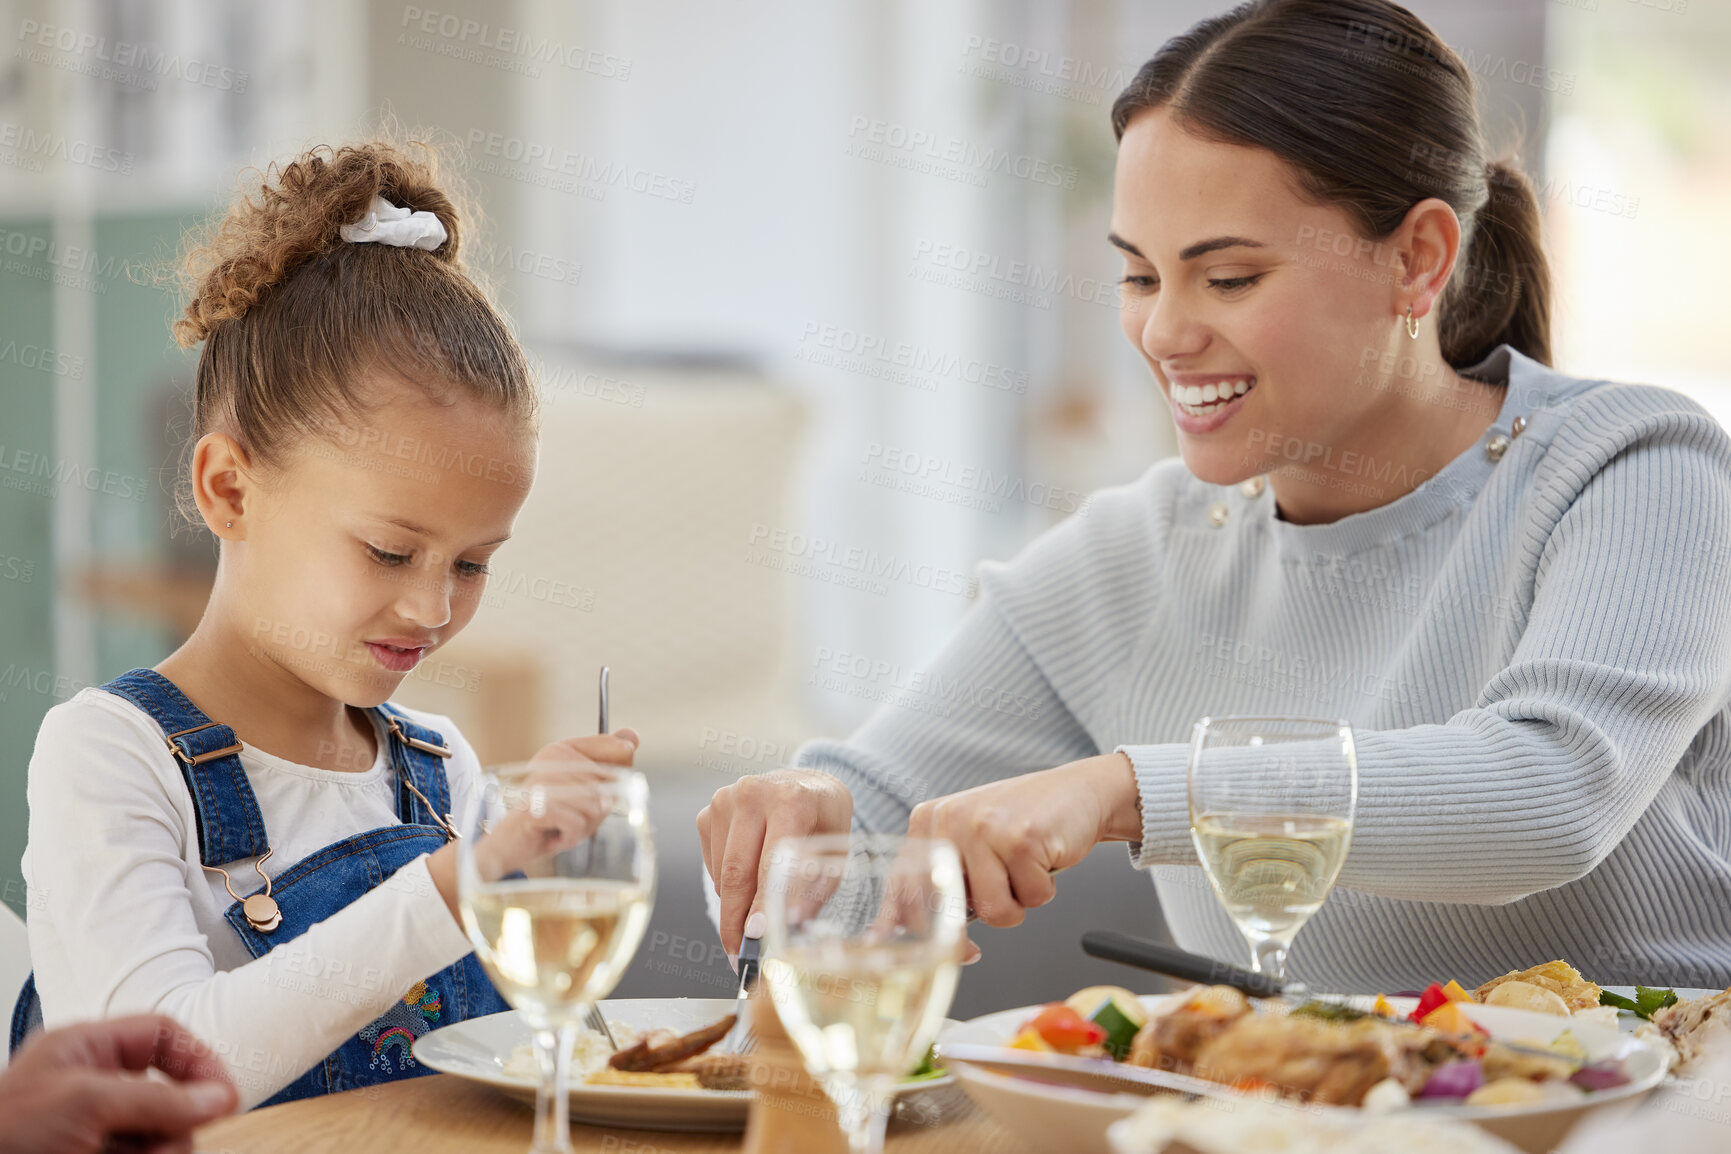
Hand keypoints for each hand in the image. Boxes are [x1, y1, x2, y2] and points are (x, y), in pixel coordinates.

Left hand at [0, 1015, 236, 1153]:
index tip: (225, 1096)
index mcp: (84, 1052)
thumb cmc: (3, 1135)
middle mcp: (91, 1089)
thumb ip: (157, 1097)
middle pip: (168, 1095)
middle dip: (175, 1123)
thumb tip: (218, 1096)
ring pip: (159, 1137)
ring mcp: (91, 1133)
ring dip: (161, 1151)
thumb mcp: (85, 1103)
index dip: (198, 1061)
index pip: (161, 1038)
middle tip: (166, 1145)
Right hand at [429, 733, 639, 917]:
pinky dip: (569, 837)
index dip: (618, 778)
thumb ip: (609, 764)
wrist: (506, 847)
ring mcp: (543, 779)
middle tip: (568, 818)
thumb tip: (632, 736)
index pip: (619, 750)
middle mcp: (553, 756)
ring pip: (597, 807)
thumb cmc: (549, 821)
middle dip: (597, 813)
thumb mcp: (584, 793)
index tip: (594, 793)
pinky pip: (578, 824)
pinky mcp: (536, 804)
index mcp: (564, 748)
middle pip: (611, 786)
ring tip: (558, 827)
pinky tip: (550, 835)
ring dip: (583, 827)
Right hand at [696, 769, 852, 958]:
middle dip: (737, 921)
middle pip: (736, 872)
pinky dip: (727, 887)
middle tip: (742, 957)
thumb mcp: (834, 855)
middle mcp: (752, 793)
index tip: (757, 937)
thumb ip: (812, 891)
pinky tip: (750, 880)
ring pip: (721, 875)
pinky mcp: (706, 814)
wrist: (806, 786)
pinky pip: (711, 868)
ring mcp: (724, 801)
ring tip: (754, 921)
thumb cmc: (823, 824)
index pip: (772, 860)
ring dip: (734, 908)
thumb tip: (787, 927)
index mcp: (791, 799)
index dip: (762, 903)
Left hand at [907, 753, 1138, 939]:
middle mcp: (950, 819)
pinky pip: (1031, 899)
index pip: (903, 884)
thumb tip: (908, 929)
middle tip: (998, 908)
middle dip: (970, 929)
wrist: (1078, 792)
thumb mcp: (968, 840)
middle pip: (945, 908)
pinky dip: (1043, 890)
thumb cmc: (1023, 822)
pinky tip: (1044, 860)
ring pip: (993, 911)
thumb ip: (941, 876)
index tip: (930, 950)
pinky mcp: (1022, 840)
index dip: (915, 927)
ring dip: (1017, 904)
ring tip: (1023, 871)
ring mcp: (986, 828)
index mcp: (929, 820)